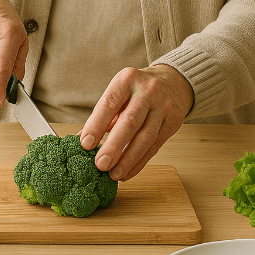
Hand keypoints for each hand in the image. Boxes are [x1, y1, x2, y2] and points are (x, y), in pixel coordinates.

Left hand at [79, 65, 192, 180]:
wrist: (173, 81)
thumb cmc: (138, 89)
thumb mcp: (119, 92)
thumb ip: (102, 115)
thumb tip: (80, 139)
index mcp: (127, 80)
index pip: (109, 104)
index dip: (96, 125)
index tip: (85, 145)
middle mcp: (147, 91)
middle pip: (129, 122)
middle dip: (114, 146)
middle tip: (100, 165)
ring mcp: (163, 106)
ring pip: (145, 137)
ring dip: (128, 159)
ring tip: (114, 174)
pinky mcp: (173, 122)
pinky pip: (155, 146)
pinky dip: (140, 162)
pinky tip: (128, 172)